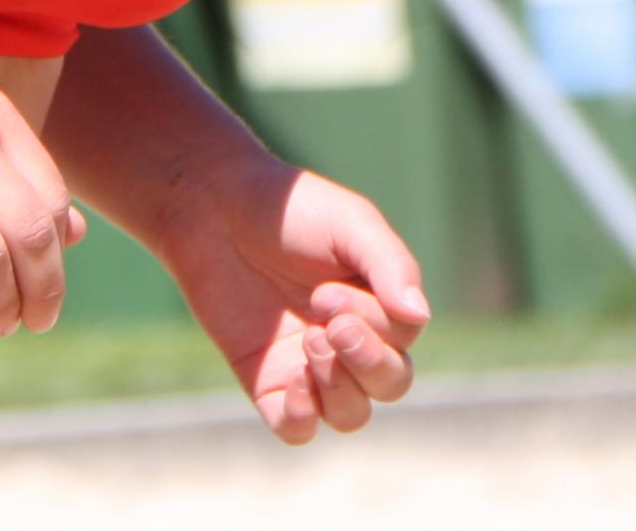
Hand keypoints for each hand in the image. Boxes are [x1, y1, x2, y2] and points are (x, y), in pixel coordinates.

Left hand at [164, 162, 427, 442]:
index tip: (325, 289)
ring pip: (350, 414)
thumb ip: (391, 265)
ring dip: (339, 390)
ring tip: (309, 342)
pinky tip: (294, 383)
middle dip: (366, 361)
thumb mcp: (351, 223)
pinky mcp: (266, 380)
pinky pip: (296, 429)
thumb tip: (419, 315)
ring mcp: (309, 364)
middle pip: (389, 384)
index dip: (374, 326)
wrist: (216, 207)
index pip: (401, 341)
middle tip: (327, 325)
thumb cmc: (291, 211)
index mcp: (378, 305)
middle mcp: (350, 341)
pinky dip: (303, 418)